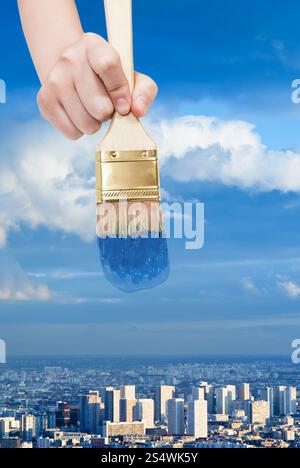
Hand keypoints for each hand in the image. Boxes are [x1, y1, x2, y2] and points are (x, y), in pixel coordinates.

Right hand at [37, 33, 157, 139]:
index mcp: (94, 46)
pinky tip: (79, 115)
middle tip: (105, 105)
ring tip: (92, 110)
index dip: (120, 90)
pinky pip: (72, 132)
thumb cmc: (108, 78)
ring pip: (86, 123)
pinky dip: (80, 130)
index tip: (124, 105)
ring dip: (95, 124)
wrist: (71, 72)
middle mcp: (69, 59)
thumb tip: (137, 111)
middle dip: (108, 113)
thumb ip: (144, 91)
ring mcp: (54, 80)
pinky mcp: (44, 101)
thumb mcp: (131, 77)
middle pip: (99, 105)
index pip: (108, 64)